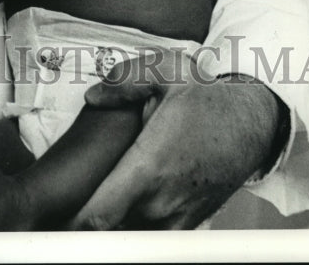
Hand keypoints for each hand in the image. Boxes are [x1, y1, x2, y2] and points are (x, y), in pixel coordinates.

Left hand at [73, 57, 287, 229]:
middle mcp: (161, 202)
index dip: (72, 222)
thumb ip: (123, 82)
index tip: (56, 214)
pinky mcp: (191, 223)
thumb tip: (94, 96)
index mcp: (148, 168)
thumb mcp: (165, 71)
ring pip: (133, 235)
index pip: (97, 217)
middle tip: (74, 204)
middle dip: (90, 221)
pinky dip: (140, 227)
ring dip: (118, 223)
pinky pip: (156, 237)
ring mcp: (178, 217)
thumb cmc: (207, 96)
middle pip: (111, 232)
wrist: (252, 119)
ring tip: (104, 203)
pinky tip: (131, 206)